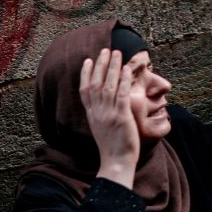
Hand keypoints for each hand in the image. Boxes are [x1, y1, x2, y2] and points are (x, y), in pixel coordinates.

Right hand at [79, 48, 138, 188]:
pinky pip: (121, 95)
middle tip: (105, 50)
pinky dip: (123, 81)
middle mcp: (97, 112)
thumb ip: (100, 114)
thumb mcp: (101, 128)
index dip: (86, 74)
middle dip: (100, 65)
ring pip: (108, 86)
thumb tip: (104, 103)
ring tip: (117, 53)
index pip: (85, 90)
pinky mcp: (120, 117)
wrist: (115, 162)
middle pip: (96, 83)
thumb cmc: (111, 148)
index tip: (89, 60)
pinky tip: (126, 70)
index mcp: (91, 115)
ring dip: (112, 68)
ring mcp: (108, 114)